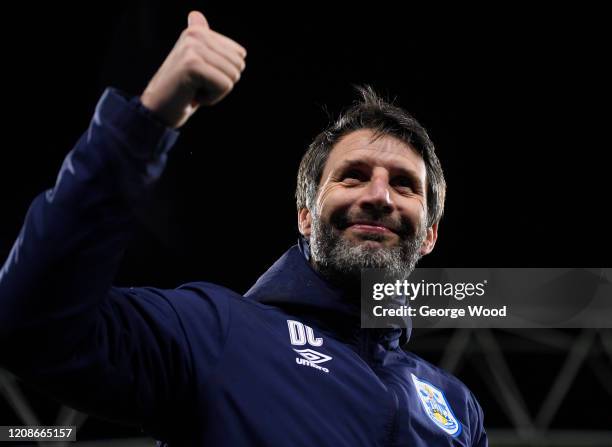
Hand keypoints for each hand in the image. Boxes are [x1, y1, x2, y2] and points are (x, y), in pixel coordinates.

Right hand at [140, 11, 246, 127]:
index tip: (202, 77)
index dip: (225, 73)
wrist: (158, 108)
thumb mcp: (196, 62)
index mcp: (198, 31)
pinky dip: (211, 98)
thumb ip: (203, 42)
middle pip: (238, 65)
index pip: (239, 55)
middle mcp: (195, 34)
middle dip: (223, 83)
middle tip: (198, 86)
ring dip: (216, 92)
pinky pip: (224, 86)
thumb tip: (196, 15)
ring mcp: (193, 48)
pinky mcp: (192, 64)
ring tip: (194, 89)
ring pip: (232, 76)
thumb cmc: (182, 89)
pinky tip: (192, 95)